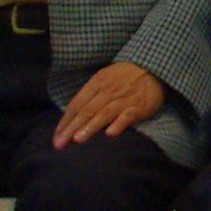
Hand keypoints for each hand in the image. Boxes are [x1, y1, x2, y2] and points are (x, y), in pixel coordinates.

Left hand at [53, 60, 167, 146]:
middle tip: (60, 143)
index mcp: (97, 83)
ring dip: (90, 127)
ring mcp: (123, 99)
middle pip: (87, 111)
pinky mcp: (138, 106)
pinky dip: (118, 124)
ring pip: (103, 114)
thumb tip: (75, 116)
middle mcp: (108, 91)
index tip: (57, 136)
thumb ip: (91, 96)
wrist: (153, 66)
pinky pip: (127, 116)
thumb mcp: (105, 78)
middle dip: (71, 128)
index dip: (65, 120)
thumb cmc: (125, 76)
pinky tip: (110, 134)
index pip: (77, 103)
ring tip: (78, 139)